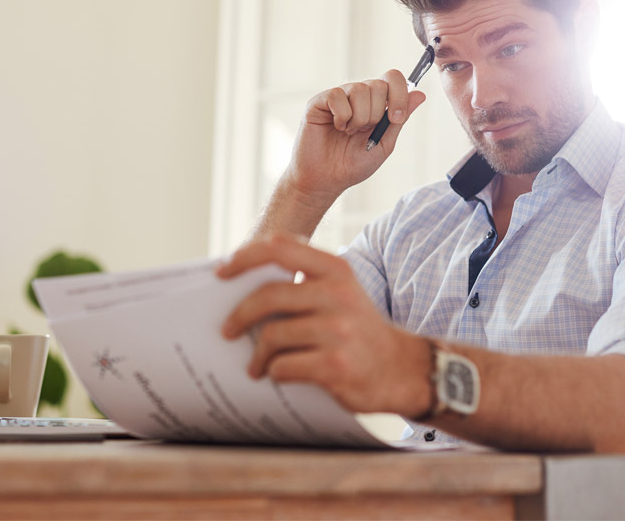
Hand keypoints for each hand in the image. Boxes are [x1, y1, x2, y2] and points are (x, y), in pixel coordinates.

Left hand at [218, 234, 432, 416]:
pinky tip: (279, 375)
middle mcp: (338, 294)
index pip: (279, 248)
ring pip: (272, 336)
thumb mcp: (341, 292)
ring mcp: (338, 330)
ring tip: (257, 365)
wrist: (402, 369)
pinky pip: (284, 367)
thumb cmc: (358, 329)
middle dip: (240, 316)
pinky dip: (275, 373)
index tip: (222, 273)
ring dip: (258, 355)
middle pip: (268, 296)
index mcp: (335, 269)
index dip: (244, 257)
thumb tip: (242, 282)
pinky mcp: (335, 365)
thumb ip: (304, 281)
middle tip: (227, 331)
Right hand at [285, 70, 426, 205]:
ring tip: (347, 132)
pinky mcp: (319, 101)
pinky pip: (337, 96)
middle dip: (375, 114)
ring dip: (358, 118)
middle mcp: (357, 95)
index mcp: (375, 103)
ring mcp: (339, 96)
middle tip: (363, 132)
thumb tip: (420, 94)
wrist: (326, 180)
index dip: (399, 95)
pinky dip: (341, 117)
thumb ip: (400, 118)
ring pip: (360, 90)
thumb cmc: (352, 164)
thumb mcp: (384, 143)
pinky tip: (335, 127)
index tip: (396, 118)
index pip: (393, 79)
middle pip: (379, 85)